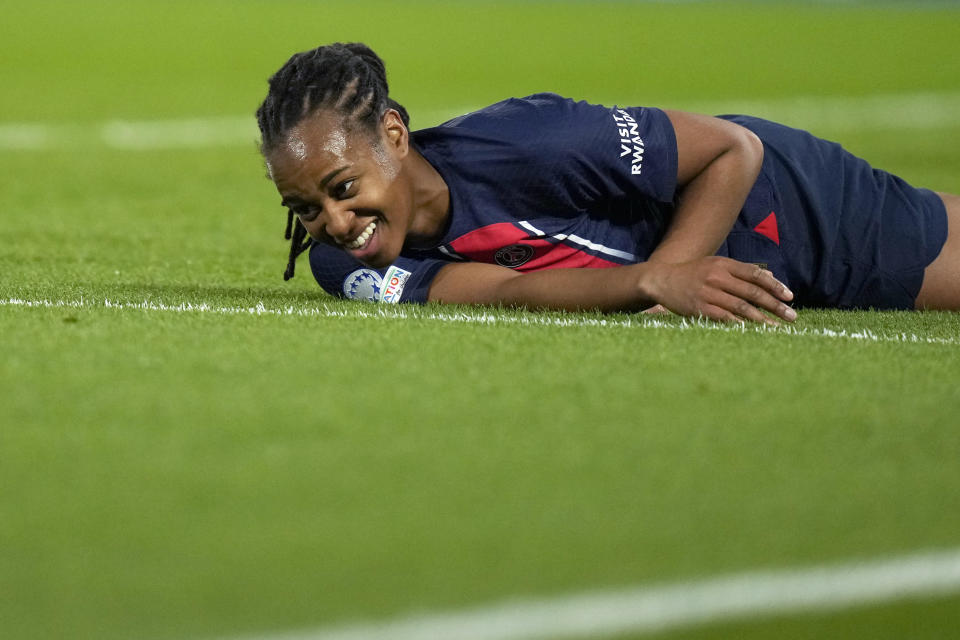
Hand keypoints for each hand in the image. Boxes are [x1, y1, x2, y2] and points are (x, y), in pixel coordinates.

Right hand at [645, 257, 795, 323]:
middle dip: (775, 305)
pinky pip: (724, 318)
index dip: (775, 286)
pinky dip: (740, 325)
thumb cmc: (692, 273)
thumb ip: (740, 270)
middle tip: (792, 316)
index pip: (756, 275)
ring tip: (777, 327)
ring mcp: (708, 293)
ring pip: (742, 307)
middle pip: (753, 292)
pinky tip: (753, 332)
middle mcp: (718, 277)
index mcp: (724, 264)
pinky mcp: (699, 308)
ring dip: (762, 319)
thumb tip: (770, 275)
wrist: (661, 280)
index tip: (790, 297)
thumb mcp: (715, 264)